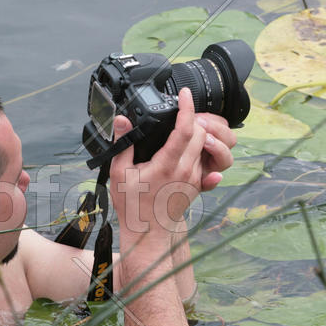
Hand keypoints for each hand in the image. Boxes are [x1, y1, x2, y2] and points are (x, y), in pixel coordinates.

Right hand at [109, 88, 233, 233]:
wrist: (149, 232)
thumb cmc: (133, 204)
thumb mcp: (119, 173)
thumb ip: (122, 144)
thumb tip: (121, 120)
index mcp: (167, 166)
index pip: (185, 130)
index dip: (187, 108)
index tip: (184, 94)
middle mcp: (185, 171)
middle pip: (201, 133)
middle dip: (192, 119)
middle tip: (178, 113)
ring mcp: (195, 178)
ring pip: (206, 144)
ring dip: (197, 132)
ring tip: (180, 128)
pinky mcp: (199, 184)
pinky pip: (207, 158)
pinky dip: (200, 147)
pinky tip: (186, 147)